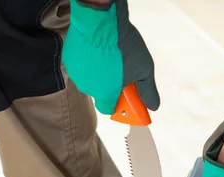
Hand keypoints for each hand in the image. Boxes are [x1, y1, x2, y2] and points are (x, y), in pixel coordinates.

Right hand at [62, 0, 159, 114]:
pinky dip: (88, 60)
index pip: (109, 109)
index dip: (117, 103)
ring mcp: (77, 74)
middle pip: (100, 92)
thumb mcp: (144, 70)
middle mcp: (88, 89)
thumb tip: (153, 106)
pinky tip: (96, 49)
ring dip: (98, 70)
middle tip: (120, 68)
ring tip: (108, 54)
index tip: (124, 95)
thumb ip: (147, 91)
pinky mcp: (70, 60)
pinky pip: (80, 64)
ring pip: (89, 77)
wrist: (101, 20)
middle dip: (110, 83)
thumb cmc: (123, 45)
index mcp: (105, 95)